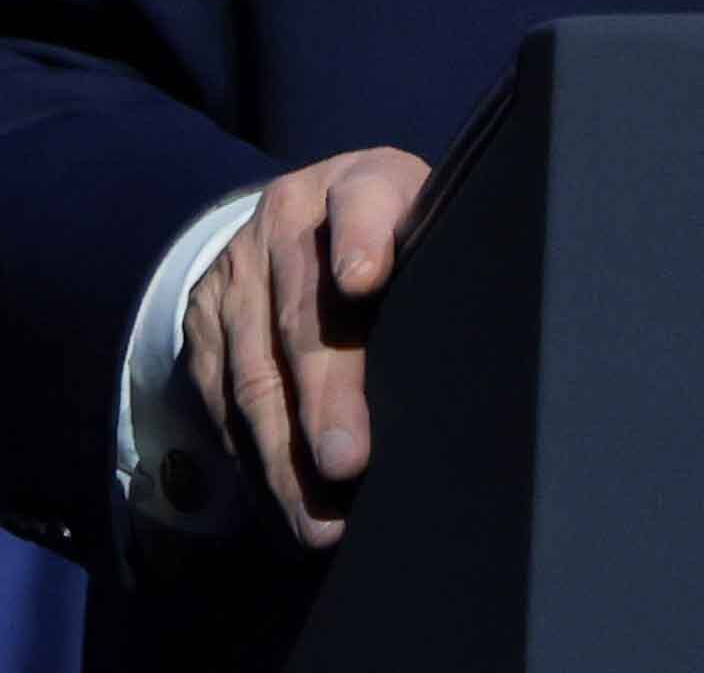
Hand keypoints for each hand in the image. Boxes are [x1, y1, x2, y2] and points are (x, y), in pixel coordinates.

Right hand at [180, 146, 427, 547]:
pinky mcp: (202, 327)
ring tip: (318, 519)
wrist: (297, 222)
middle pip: (304, 314)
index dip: (362, 237)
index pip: (363, 199)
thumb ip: (443, 264)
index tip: (363, 281)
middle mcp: (287, 222)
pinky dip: (254, 462)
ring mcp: (236, 275)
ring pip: (254, 374)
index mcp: (359, 185)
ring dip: (285, 454)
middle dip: (326, 394)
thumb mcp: (422, 224)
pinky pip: (221, 405)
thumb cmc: (395, 238)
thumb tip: (500, 350)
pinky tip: (285, 506)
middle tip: (349, 461)